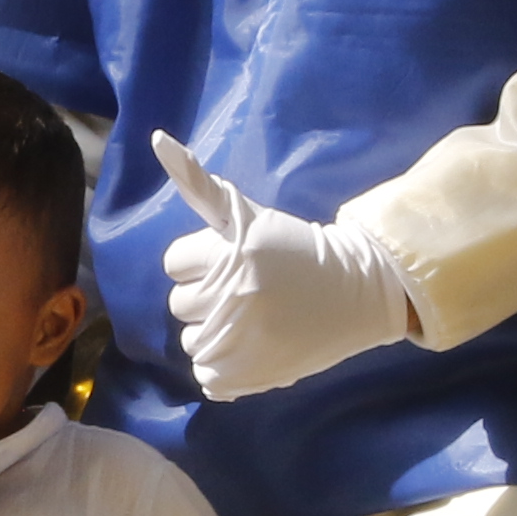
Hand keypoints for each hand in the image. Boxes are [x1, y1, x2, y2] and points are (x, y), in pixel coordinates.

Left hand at [149, 129, 414, 400]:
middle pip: (180, 302)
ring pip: (191, 340)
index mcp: (234, 254)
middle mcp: (235, 296)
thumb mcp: (248, 214)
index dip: (202, 261)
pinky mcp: (248, 376)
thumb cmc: (296, 250)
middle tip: (250, 290)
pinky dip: (225, 366)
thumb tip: (157, 139)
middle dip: (208, 295)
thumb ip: (198, 183)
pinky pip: (206, 375)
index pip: (174, 263)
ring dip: (215, 332)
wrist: (358, 293)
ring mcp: (241, 341)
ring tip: (255, 319)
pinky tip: (255, 346)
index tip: (236, 261)